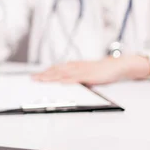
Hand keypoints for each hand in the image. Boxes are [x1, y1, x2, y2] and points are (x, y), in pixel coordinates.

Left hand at [32, 55, 149, 84]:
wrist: (117, 66)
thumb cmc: (101, 70)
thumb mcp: (86, 73)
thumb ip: (76, 77)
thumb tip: (66, 83)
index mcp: (74, 66)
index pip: (56, 69)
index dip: (45, 72)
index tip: (35, 76)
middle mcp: (75, 67)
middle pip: (56, 71)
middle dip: (44, 75)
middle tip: (32, 79)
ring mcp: (82, 71)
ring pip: (63, 74)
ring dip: (51, 77)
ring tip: (41, 80)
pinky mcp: (89, 76)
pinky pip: (77, 79)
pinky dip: (68, 80)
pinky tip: (60, 83)